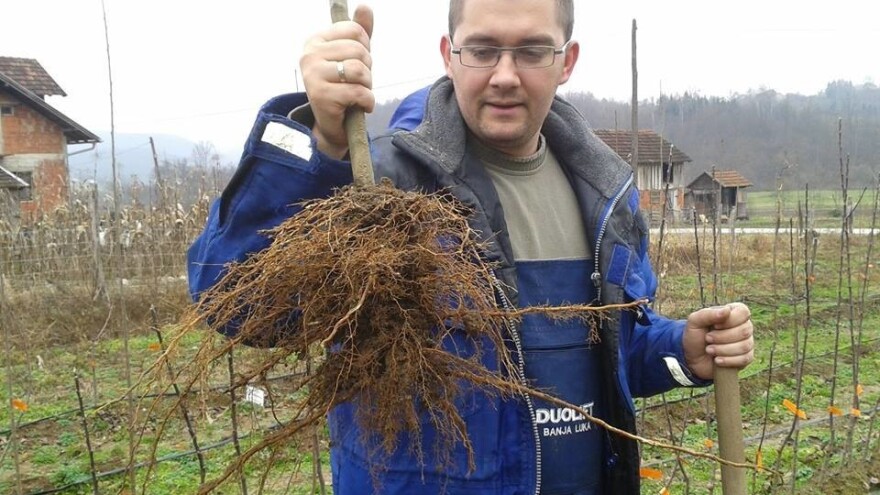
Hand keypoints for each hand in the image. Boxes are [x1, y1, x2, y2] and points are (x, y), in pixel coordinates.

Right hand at [300, 5, 374, 158]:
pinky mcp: (321, 97)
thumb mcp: (352, 57)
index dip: (366, 48)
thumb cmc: (343, 87)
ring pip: (359, 70)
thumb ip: (359, 33)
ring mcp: (313, 76)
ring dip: (367, 86)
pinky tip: (360, 107)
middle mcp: (309, 56)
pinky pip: (358, 92)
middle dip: (367, 69)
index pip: (355, 30)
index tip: (356, 63)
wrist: (332, 125)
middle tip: (357, 83)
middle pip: (358, 50)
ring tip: (358, 93)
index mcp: (315, 41)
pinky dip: (368, 102)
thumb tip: (365, 6)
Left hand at [682, 302, 753, 380]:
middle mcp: (744, 326)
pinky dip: (728, 360)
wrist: (693, 359)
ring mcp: (747, 342)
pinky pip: (745, 359)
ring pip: (744, 346)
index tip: (714, 325)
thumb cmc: (695, 337)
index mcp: (733, 312)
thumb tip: (727, 310)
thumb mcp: (694, 322)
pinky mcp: (746, 357)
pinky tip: (717, 360)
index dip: (729, 321)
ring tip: (709, 350)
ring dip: (722, 349)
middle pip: (744, 331)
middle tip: (707, 339)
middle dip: (721, 337)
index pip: (743, 312)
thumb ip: (708, 314)